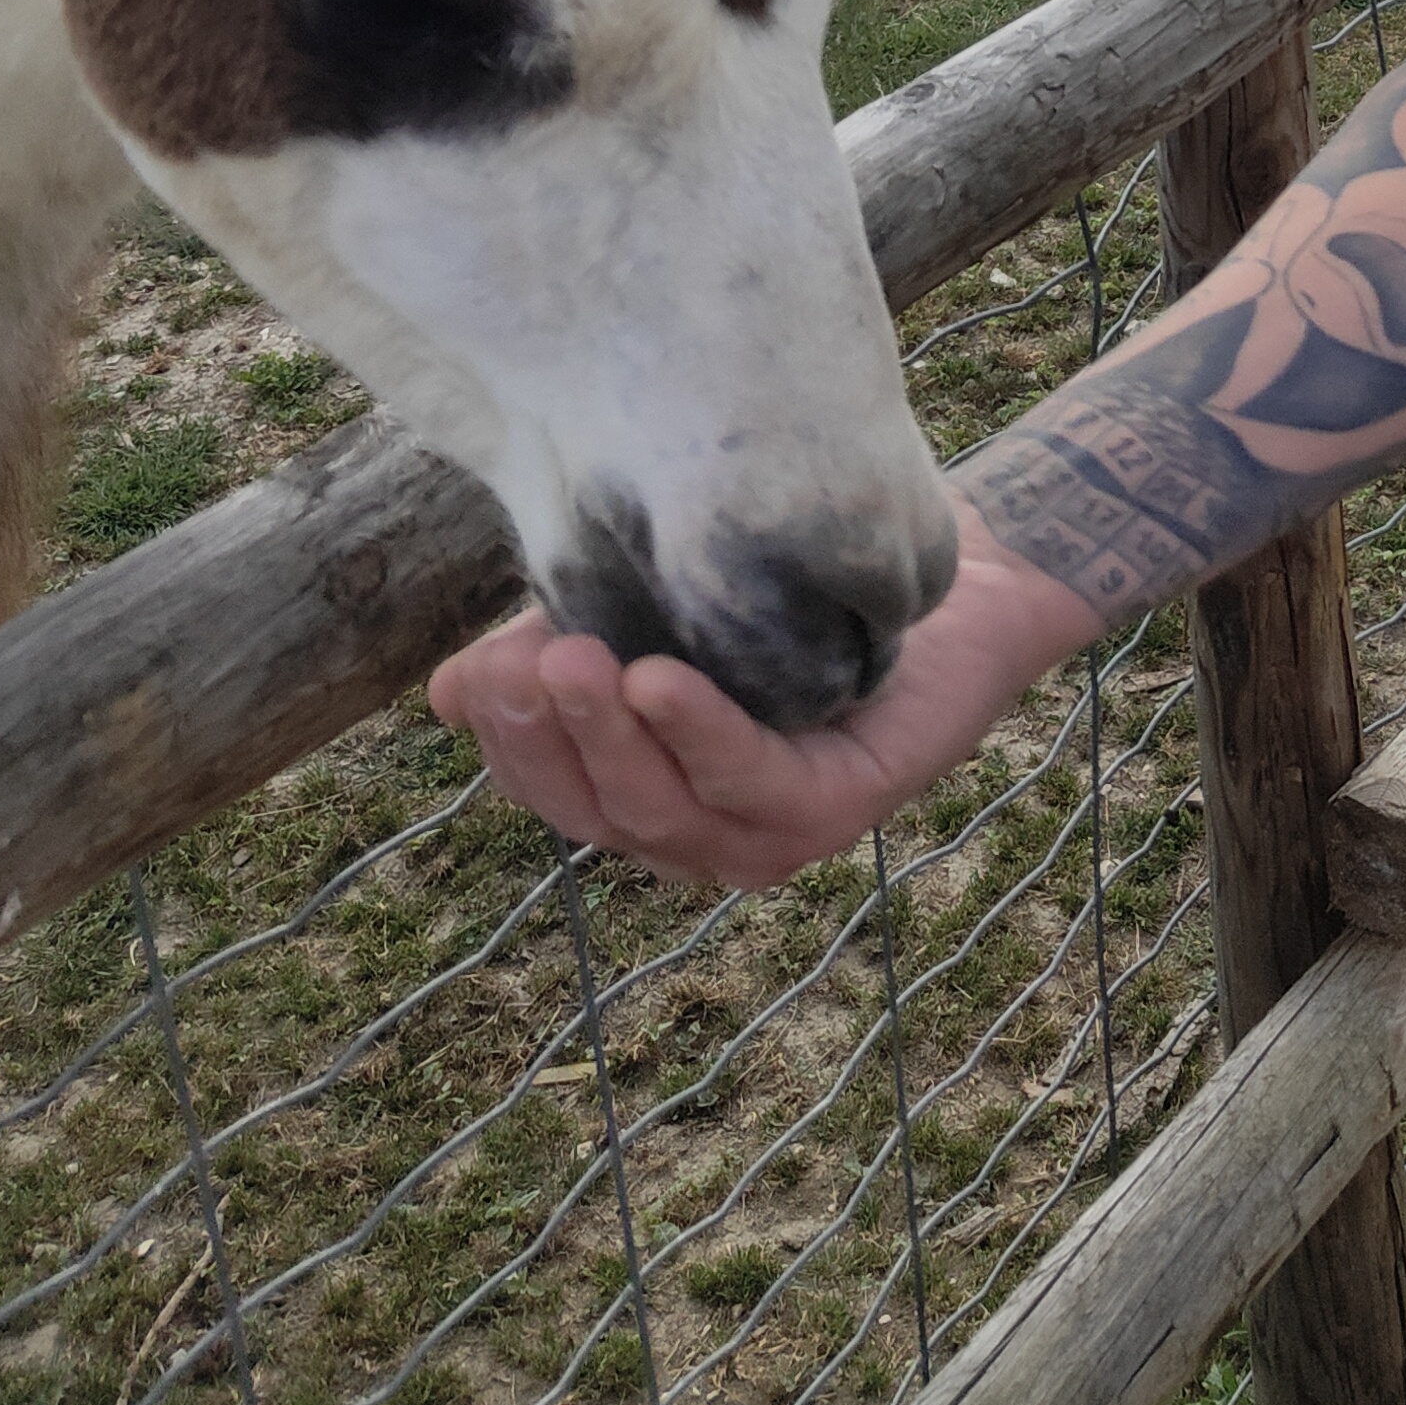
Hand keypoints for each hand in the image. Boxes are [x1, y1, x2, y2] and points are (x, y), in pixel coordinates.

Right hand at [427, 496, 1096, 888]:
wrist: (960, 569)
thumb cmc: (798, 588)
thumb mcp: (663, 609)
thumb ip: (573, 644)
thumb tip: (445, 692)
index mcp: (652, 791)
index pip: (552, 793)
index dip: (503, 745)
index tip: (462, 678)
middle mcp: (704, 832)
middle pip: (598, 810)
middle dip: (545, 738)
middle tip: (511, 663)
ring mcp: (771, 836)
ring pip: (663, 809)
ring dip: (607, 735)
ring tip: (568, 659)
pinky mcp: (837, 809)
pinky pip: (753, 781)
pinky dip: (699, 734)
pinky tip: (658, 677)